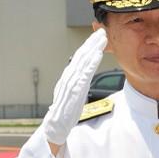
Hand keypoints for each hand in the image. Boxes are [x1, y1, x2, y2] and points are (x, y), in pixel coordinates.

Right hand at [41, 29, 107, 145]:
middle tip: (102, 31)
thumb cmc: (65, 111)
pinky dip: (91, 62)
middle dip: (92, 42)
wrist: (55, 126)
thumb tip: (82, 76)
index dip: (88, 46)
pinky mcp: (74, 90)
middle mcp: (68, 77)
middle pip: (81, 55)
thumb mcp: (73, 94)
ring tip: (102, 38)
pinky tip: (98, 54)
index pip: (79, 58)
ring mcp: (71, 82)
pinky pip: (84, 73)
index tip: (97, 37)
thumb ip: (77, 83)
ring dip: (93, 48)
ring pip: (83, 61)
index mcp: (68, 77)